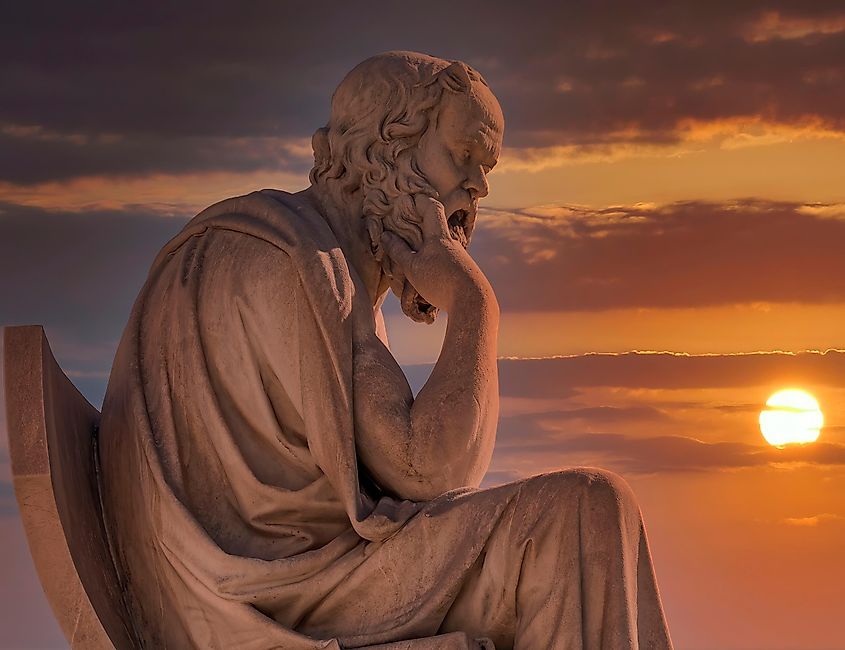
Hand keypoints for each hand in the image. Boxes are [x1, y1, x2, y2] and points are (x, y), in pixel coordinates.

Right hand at [380, 195, 491, 312]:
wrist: (473, 303)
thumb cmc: (441, 281)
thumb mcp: (413, 267)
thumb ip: (398, 250)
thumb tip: (385, 234)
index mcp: (440, 236)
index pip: (433, 207)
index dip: (420, 200)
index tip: (407, 201)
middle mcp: (452, 243)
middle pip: (436, 227)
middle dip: (419, 226)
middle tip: (401, 229)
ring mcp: (459, 258)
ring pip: (439, 246)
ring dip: (425, 248)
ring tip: (410, 258)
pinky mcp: (462, 272)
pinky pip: (444, 261)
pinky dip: (433, 262)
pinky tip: (425, 276)